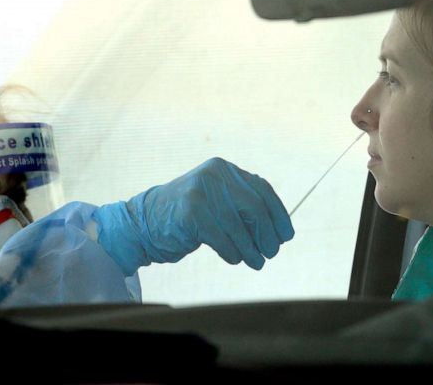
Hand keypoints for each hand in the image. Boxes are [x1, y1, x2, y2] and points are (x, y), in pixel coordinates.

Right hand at [92, 158, 294, 275]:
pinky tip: (235, 259)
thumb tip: (280, 229)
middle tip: (272, 253)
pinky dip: (231, 251)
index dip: (278, 214)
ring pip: (238, 225)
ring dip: (251, 249)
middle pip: (254, 206)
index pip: (262, 189)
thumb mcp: (218, 202)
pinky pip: (220, 236)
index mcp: (225, 169)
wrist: (145, 222)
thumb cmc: (189, 217)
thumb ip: (243, 206)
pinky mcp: (189, 211)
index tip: (286, 236)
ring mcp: (200, 191)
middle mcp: (214, 174)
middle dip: (267, 233)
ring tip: (257, 262)